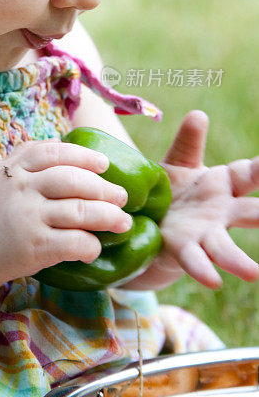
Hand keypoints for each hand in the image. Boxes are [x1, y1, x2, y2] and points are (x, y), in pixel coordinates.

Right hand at [0, 140, 131, 284]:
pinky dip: (89, 245)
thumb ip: (26, 158)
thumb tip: (64, 144)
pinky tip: (94, 248)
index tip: (104, 164)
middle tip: (122, 196)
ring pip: (78, 211)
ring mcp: (29, 218)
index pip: (54, 152)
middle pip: (72, 181)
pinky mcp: (35, 247)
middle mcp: (23, 189)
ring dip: (108, 216)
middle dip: (103, 188)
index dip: (83, 156)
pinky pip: (72, 243)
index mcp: (16, 168)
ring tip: (123, 222)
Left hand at [124, 110, 258, 290]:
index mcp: (224, 185)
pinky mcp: (183, 248)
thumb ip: (189, 143)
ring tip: (254, 273)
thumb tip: (198, 115)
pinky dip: (203, 270)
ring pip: (226, 247)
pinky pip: (195, 260)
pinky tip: (213, 282)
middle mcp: (221, 211)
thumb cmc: (171, 191)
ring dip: (240, 261)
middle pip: (251, 213)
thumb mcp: (178, 164)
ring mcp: (205, 233)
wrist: (147, 224)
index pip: (252, 174)